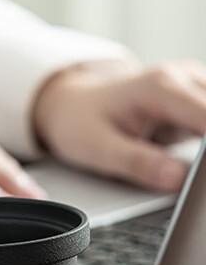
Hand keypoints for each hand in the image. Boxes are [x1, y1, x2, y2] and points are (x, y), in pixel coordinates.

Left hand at [33, 60, 205, 190]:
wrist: (71, 104)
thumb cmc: (79, 122)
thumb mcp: (97, 148)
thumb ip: (138, 163)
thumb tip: (178, 180)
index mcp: (161, 87)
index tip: (201, 181)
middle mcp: (184, 78)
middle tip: (194, 185)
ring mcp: (195, 86)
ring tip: (194, 178)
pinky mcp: (199, 100)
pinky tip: (198, 166)